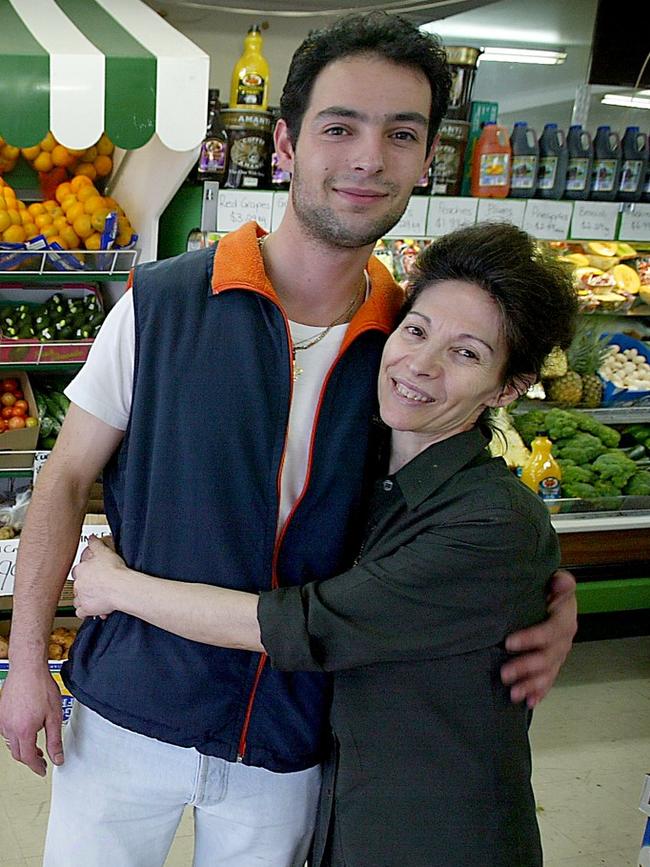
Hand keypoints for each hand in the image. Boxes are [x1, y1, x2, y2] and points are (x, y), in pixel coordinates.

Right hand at [0, 665, 63, 775]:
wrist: (28, 668)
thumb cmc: (41, 687)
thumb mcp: (54, 716)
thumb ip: (55, 740)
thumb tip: (57, 758)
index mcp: (23, 731)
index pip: (27, 758)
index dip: (36, 767)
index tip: (43, 770)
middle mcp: (9, 728)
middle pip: (17, 753)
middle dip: (29, 759)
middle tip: (41, 759)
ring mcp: (3, 720)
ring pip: (10, 742)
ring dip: (22, 747)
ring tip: (35, 742)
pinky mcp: (1, 713)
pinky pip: (6, 731)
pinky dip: (16, 736)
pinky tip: (26, 728)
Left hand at [72, 535, 125, 618]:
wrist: (120, 587)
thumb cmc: (114, 570)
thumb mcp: (105, 551)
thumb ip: (96, 544)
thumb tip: (92, 538)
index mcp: (81, 570)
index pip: (77, 571)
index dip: (85, 574)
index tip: (91, 575)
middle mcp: (78, 584)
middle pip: (77, 586)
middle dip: (85, 587)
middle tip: (97, 587)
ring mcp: (81, 597)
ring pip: (77, 600)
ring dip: (85, 600)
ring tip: (96, 599)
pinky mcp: (86, 609)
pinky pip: (81, 613)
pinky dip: (86, 612)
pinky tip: (94, 610)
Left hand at [501, 569, 576, 707]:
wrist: (553, 598)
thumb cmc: (548, 588)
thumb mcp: (555, 581)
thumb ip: (560, 582)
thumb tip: (560, 581)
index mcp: (564, 619)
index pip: (549, 632)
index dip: (531, 639)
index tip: (508, 643)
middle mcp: (564, 640)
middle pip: (547, 657)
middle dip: (526, 667)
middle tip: (504, 673)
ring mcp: (559, 655)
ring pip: (547, 673)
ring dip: (531, 685)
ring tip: (513, 694)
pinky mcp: (552, 664)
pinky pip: (548, 681)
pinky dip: (539, 692)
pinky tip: (529, 702)